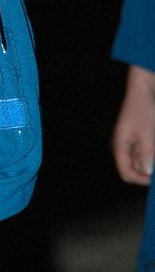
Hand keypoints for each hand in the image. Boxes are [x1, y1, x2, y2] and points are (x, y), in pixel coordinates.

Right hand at [111, 65, 154, 185]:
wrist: (142, 92)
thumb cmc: (142, 109)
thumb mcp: (146, 132)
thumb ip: (145, 153)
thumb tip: (146, 172)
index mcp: (119, 146)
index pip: (125, 172)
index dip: (140, 179)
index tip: (154, 180)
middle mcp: (122, 147)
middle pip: (132, 169)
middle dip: (146, 172)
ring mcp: (128, 144)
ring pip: (139, 163)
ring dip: (149, 163)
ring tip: (154, 151)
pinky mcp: (136, 140)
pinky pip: (143, 154)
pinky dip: (150, 155)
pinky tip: (154, 148)